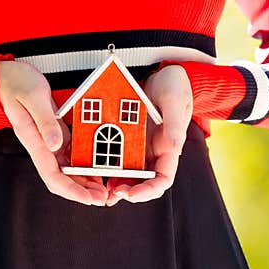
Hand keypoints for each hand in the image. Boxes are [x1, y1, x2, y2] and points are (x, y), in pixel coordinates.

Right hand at [0, 60, 108, 205]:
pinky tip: (93, 167)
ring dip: (82, 180)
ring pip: (65, 169)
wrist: (4, 75)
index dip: (71, 190)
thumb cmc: (15, 83)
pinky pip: (67, 154)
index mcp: (33, 139)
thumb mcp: (34, 96)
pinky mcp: (52, 131)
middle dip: (80, 191)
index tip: (88, 198)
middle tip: (102, 197)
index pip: (52, 175)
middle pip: (60, 178)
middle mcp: (40, 144)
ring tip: (101, 187)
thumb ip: (45, 121)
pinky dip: (80, 164)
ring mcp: (46, 139)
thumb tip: (56, 145)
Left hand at [106, 64, 192, 205]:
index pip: (162, 180)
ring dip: (116, 182)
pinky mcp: (130, 138)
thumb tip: (174, 148)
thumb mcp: (174, 101)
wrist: (164, 73)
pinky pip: (118, 156)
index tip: (131, 194)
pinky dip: (108, 164)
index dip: (148, 191)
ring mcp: (142, 146)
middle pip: (143, 182)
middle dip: (128, 191)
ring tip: (100, 188)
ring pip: (129, 173)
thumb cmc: (174, 86)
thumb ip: (174, 124)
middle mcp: (156, 152)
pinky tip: (93, 167)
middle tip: (110, 195)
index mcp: (170, 148)